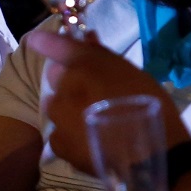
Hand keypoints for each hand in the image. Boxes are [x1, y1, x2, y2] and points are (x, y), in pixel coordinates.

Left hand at [29, 26, 184, 173]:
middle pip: (57, 79)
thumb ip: (104, 56)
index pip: (56, 45)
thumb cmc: (150, 107)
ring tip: (93, 124)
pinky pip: (58, 134)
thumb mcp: (132, 73)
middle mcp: (66, 86)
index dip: (46, 42)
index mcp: (86, 65)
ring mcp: (59, 116)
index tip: (37, 40)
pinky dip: (69, 136)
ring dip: (68, 110)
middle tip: (93, 97)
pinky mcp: (60, 143)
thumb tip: (87, 38)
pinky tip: (89, 142)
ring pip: (56, 107)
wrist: (153, 152)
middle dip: (69, 83)